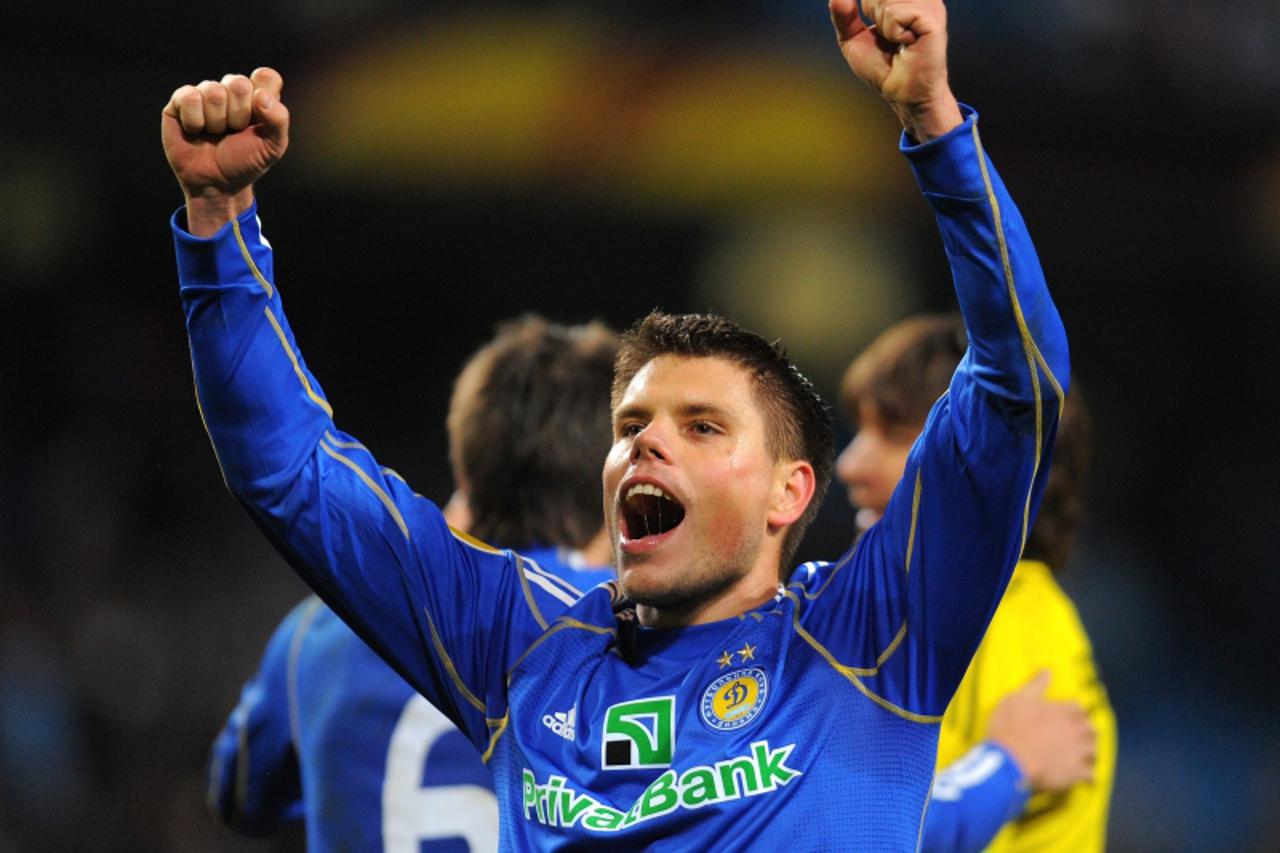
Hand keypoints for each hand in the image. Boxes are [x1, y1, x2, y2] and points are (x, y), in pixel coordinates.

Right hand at [161, 68, 289, 234]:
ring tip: (216, 134)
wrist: (216, 184)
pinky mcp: (181, 101)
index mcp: (258, 97)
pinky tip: (196, 130)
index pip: (267, 77)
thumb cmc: (245, 163)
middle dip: (239, 115)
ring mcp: (205, 94)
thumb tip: (261, 96)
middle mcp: (231, 91)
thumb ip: (278, 120)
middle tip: (235, 131)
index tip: (258, 118)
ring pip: (213, 91)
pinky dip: (195, 120)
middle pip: (239, 83)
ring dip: (217, 121)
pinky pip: (189, 96)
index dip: (263, 96)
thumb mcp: (273, 147)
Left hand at [829, 0, 961, 140]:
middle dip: (873, 12)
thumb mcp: (853, 38)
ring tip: (898, 40)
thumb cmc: (882, 67)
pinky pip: (894, 14)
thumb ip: (843, 14)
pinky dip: (892, 32)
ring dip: (883, 25)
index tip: (880, 27)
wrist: (901, 93)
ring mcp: (930, 4)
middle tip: (889, 36)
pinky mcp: (933, 18)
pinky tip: (907, 44)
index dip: (867, 6)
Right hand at [987, 670, 1096, 792]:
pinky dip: (1087, 775)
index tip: (1065, 715)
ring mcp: (1081, 752)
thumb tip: (1047, 671)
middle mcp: (1080, 729)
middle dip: (1085, 731)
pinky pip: (1091, 775)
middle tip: (1073, 736)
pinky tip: (1081, 776)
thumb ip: (1037, 685)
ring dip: (1088, 753)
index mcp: (1067, 710)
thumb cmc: (1012, 726)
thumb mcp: (1019, 698)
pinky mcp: (1078, 773)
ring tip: (1079, 756)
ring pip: (1094, 752)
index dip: (1071, 711)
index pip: (1079, 706)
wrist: (1011, 761)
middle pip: (1091, 729)